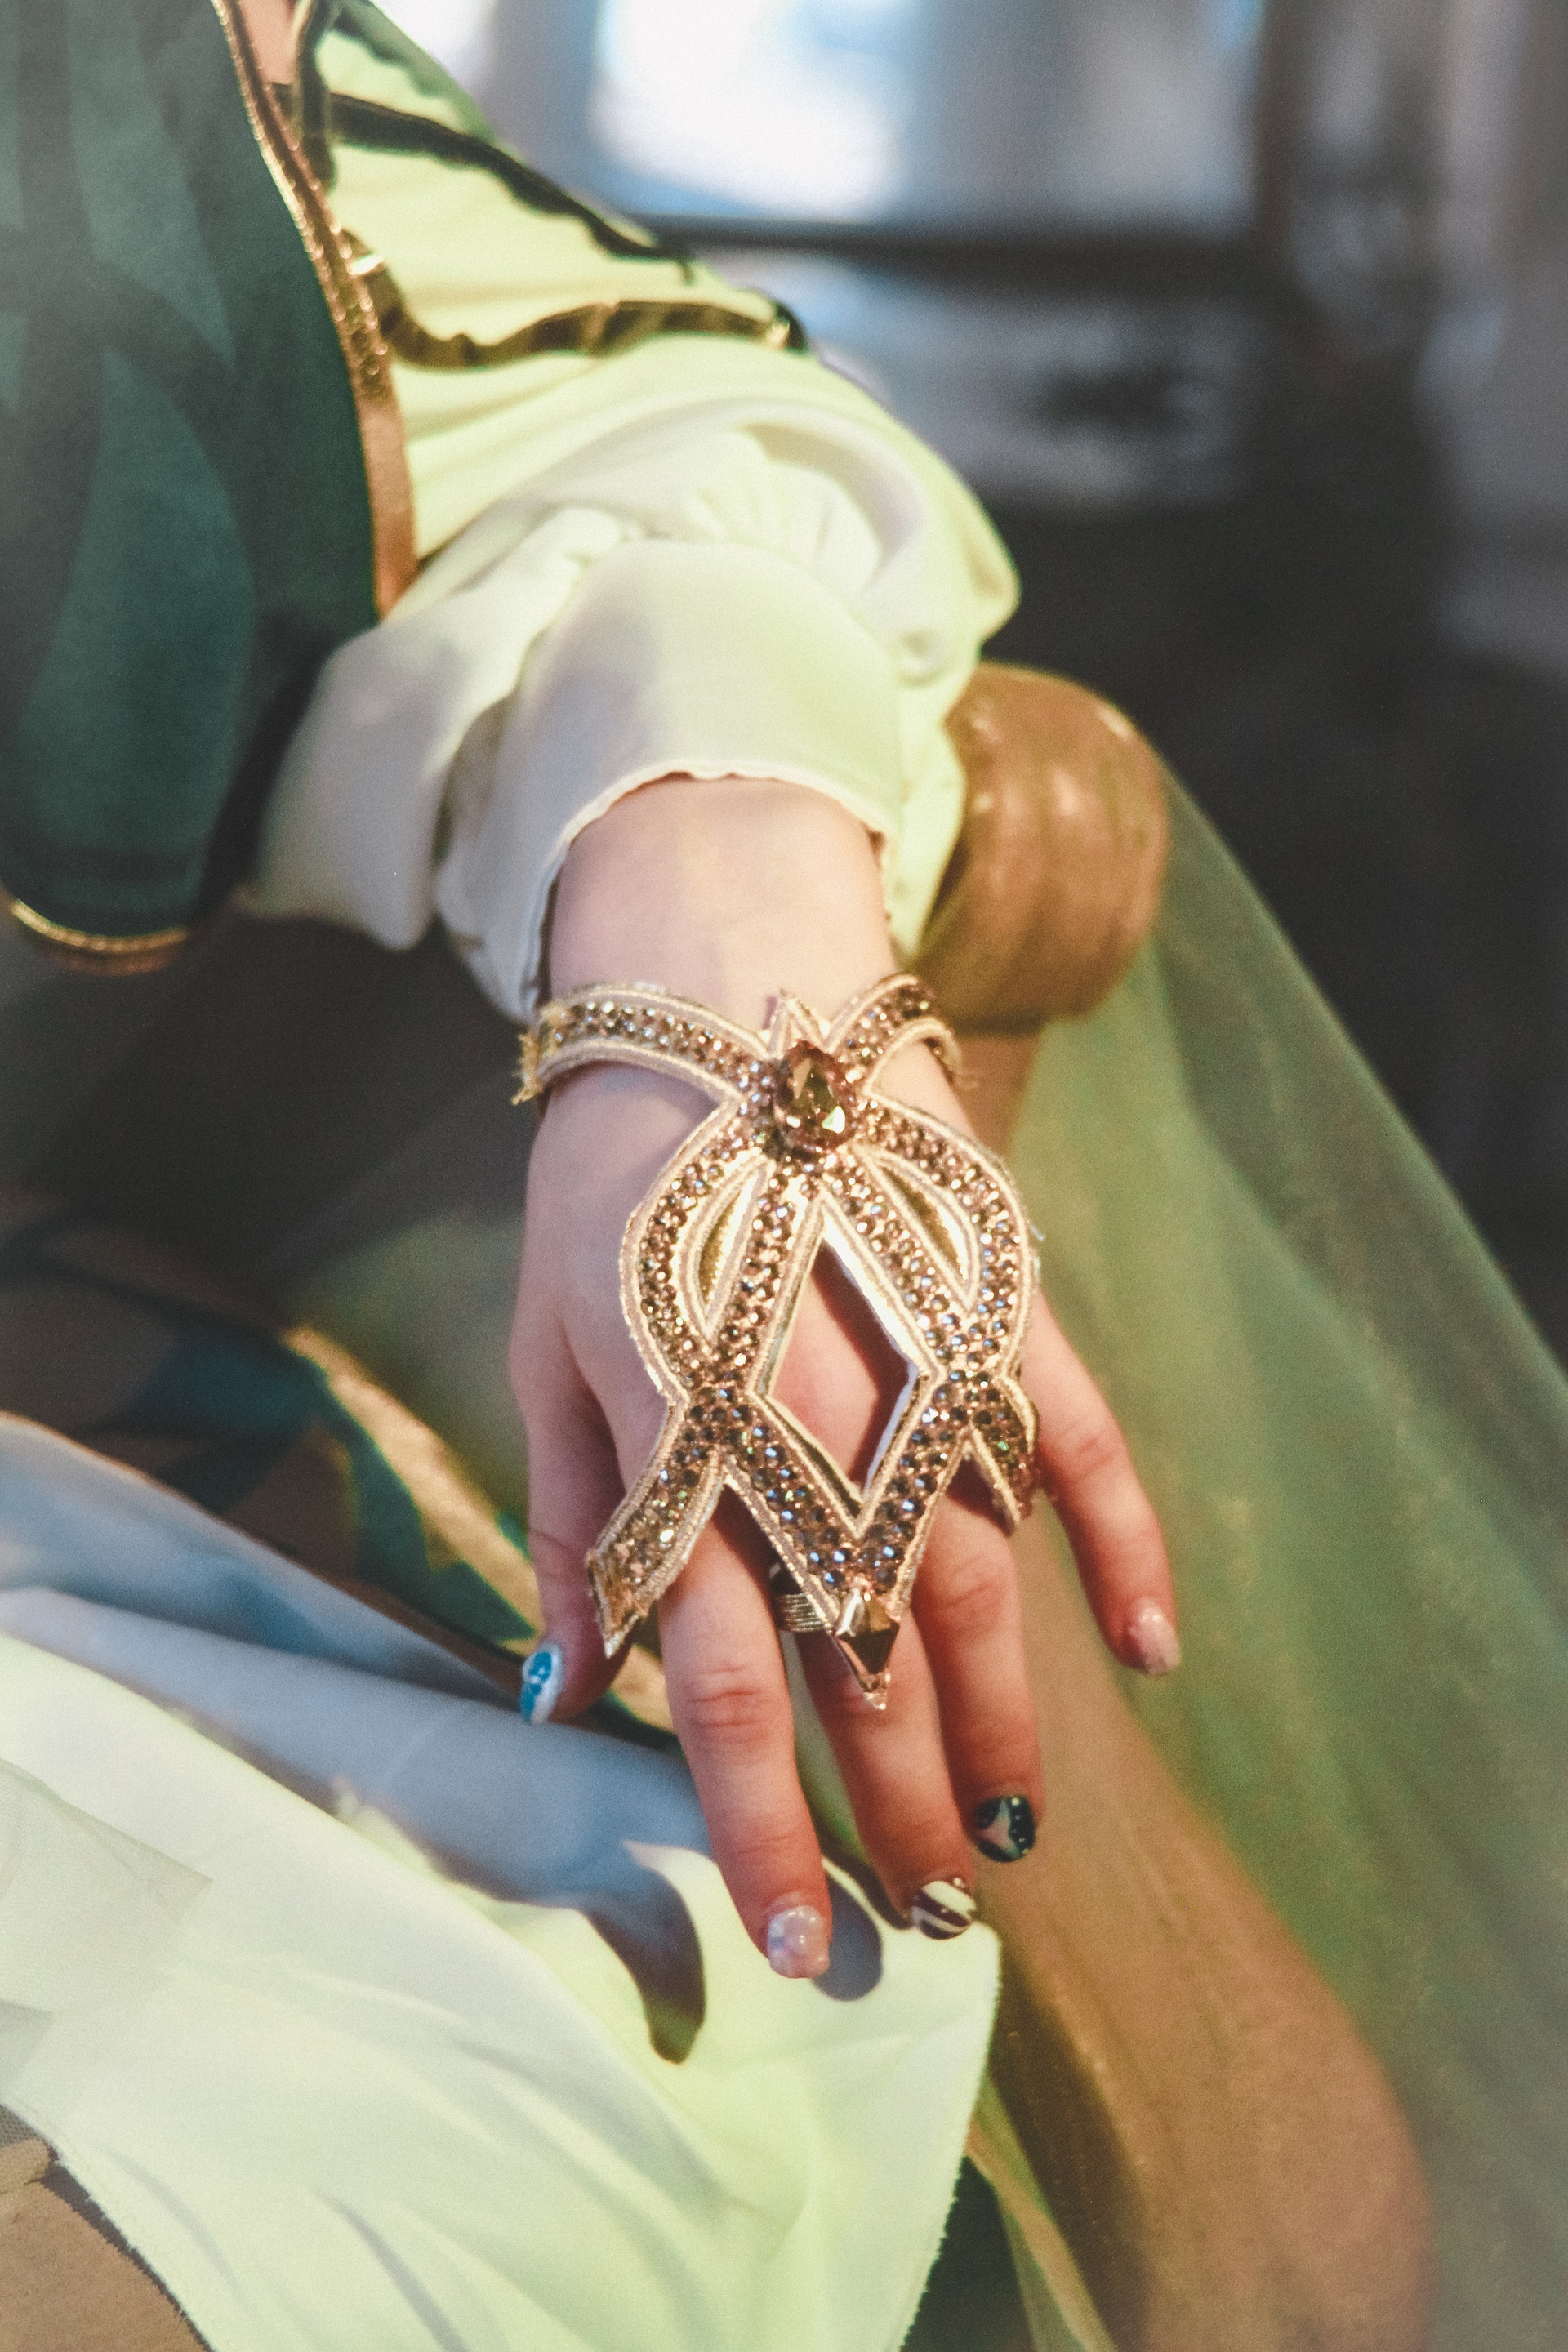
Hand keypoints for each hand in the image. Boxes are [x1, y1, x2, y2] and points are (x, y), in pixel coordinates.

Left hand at [510, 778, 1175, 1972]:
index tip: (802, 1942)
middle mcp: (813, 1422)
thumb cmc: (607, 1189)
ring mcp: (920, 1359)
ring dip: (1006, 1717)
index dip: (765, 1825)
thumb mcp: (547, 1352)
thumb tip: (562, 1691)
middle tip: (933, 1918)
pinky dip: (1122, 1545)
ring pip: (982, 1581)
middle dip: (898, 1802)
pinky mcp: (1002, 1299)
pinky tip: (1149, 1649)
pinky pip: (1080, 1443)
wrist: (717, 995)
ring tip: (1015, 1832)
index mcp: (685, 1445)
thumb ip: (568, 1523)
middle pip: (868, 1657)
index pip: (724, 1684)